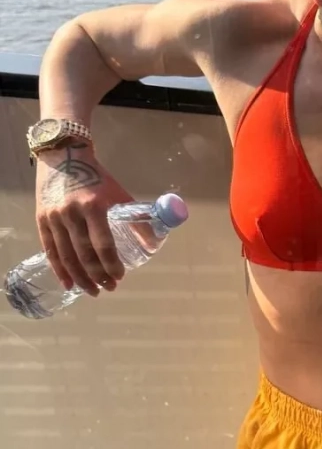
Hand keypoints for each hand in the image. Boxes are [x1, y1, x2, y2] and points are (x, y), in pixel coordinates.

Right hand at [35, 142, 133, 295]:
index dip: (111, 264)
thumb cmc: (97, 178)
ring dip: (80, 277)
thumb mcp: (120, 195)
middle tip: (109, 288)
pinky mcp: (41, 220)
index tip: (119, 277)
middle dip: (97, 275)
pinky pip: (50, 250)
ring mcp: (53, 218)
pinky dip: (59, 269)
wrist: (64, 157)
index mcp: (93, 206)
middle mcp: (71, 214)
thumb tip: (153, 245)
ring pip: (66, 256)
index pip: (103, 243)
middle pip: (84, 253)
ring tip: (92, 291)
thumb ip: (137, 219)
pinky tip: (68, 284)